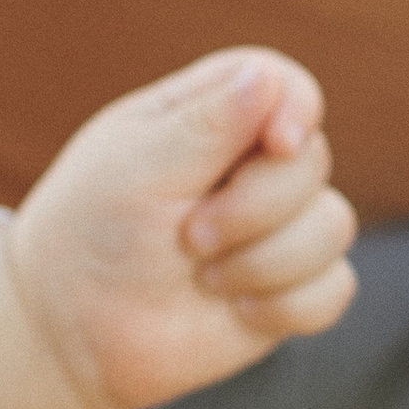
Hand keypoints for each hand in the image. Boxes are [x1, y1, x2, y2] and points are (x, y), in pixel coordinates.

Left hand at [0, 48, 357, 408]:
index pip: (282, 83)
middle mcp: (246, 166)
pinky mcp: (288, 287)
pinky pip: (336, 287)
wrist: (71, 330)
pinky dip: (287, 304)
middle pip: (312, 160)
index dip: (297, 106)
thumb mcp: (137, 168)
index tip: (276, 142)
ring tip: (201, 276)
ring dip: (265, 261)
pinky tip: (234, 309)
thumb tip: (270, 78)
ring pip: (333, 225)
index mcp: (204, 116)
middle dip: (255, 207)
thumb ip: (206, 124)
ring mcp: (272, 227)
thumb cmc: (90, 232)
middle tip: (189, 236)